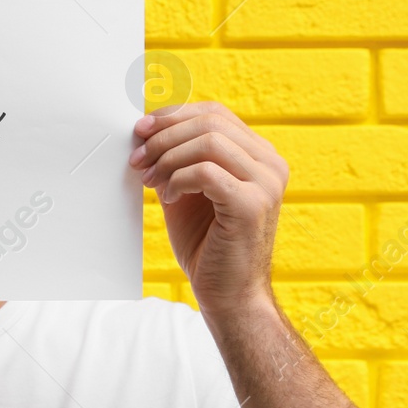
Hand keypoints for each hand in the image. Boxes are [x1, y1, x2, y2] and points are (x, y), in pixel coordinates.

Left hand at [129, 101, 288, 315]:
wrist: (228, 294)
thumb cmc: (207, 245)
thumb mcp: (187, 192)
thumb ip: (177, 160)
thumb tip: (145, 132)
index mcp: (259, 156)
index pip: (215, 113)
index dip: (173, 115)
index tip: (140, 131)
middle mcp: (270, 164)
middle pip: (210, 122)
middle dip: (164, 136)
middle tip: (137, 159)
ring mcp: (266, 183)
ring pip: (208, 141)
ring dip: (168, 158)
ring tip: (150, 181)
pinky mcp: (252, 204)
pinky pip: (206, 172)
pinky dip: (178, 180)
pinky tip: (169, 198)